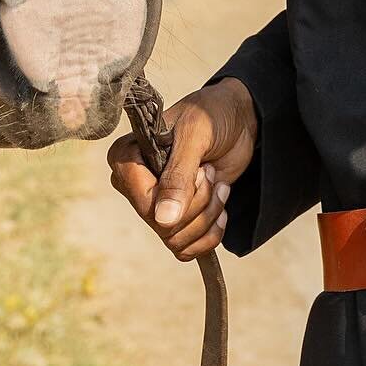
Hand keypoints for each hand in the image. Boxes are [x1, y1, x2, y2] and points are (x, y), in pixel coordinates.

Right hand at [107, 78, 258, 260]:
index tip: (198, 171)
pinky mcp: (177, 219)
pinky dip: (212, 232)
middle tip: (208, 172)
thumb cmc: (211, 115)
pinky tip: (219, 201)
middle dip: (199, 204)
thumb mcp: (196, 136)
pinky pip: (187, 249)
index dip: (178, 196)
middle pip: (163, 227)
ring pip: (177, 241)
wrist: (237, 119)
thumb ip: (178, 177)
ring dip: (208, 215)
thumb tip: (162, 222)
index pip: (144, 203)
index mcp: (127, 157)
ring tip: (215, 181)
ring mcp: (156, 204)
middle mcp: (135, 185)